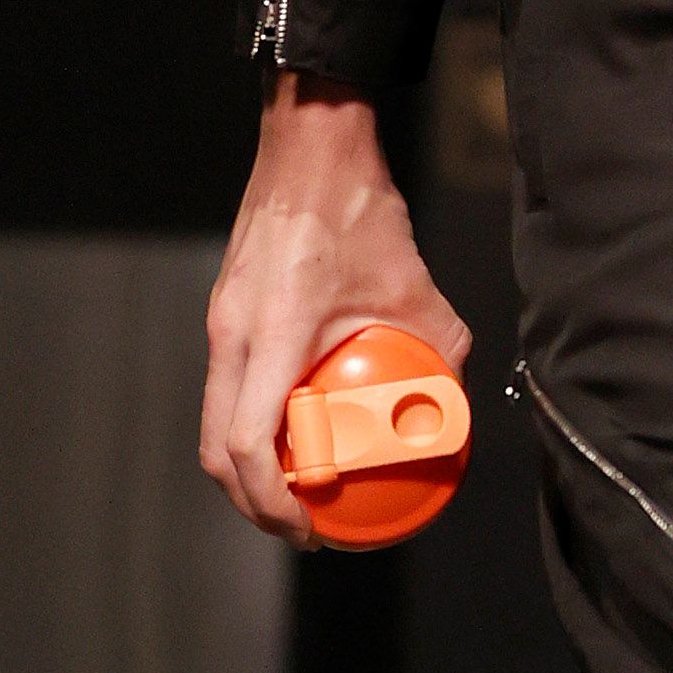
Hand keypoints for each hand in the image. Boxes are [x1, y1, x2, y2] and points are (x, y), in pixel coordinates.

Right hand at [199, 72, 471, 545]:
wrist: (310, 145)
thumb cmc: (362, 211)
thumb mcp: (416, 287)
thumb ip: (441, 350)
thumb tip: (457, 407)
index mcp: (271, 335)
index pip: (247, 444)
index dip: (271, 501)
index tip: (309, 527)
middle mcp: (231, 334)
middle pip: (216, 449)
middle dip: (253, 502)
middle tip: (303, 525)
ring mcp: (220, 322)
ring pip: (215, 420)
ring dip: (248, 466)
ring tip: (299, 489)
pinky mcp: (223, 311)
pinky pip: (229, 386)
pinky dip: (253, 422)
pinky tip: (299, 427)